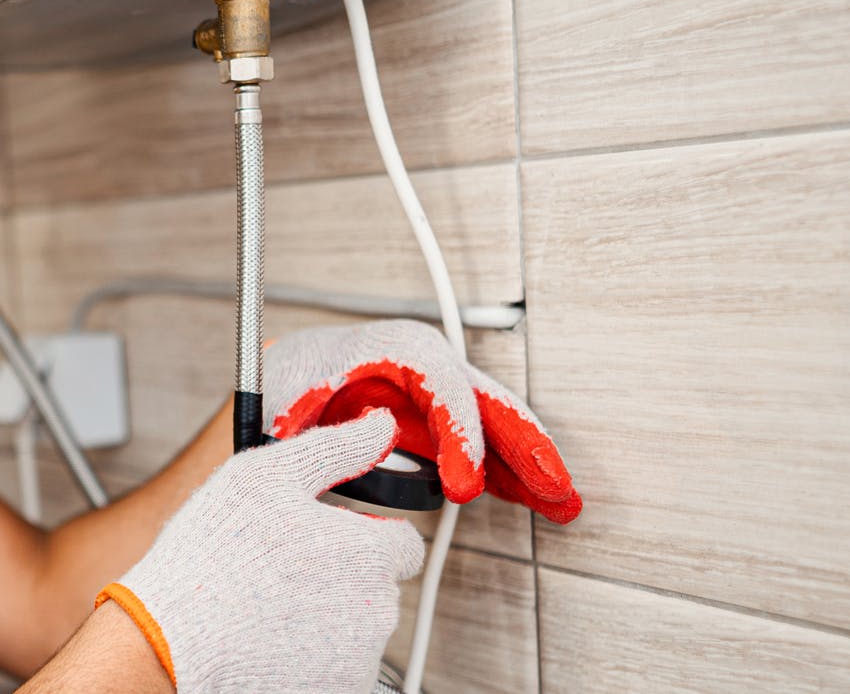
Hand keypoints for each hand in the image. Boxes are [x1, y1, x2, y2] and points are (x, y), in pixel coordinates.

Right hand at [94, 411, 426, 692]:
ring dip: (327, 615)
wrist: (172, 641)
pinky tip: (272, 636)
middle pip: (377, 586)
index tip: (326, 540)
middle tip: (286, 571)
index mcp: (368, 552)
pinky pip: (338, 664)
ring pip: (357, 627)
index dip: (363, 535)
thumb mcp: (266, 475)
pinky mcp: (337, 687)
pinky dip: (313, 654)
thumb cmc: (211, 559)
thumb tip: (380, 427)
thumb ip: (335, 449)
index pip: (403, 543)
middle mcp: (375, 609)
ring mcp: (357, 656)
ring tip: (271, 605)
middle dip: (343, 577)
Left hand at [263, 319, 581, 522]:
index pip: (441, 385)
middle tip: (554, 488)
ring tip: (563, 503)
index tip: (466, 487)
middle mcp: (426, 363)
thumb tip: (351, 437)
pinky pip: (483, 441)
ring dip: (529, 462)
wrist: (286, 374)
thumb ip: (309, 417)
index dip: (460, 434)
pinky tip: (536, 498)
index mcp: (390, 347)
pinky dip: (510, 471)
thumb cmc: (286, 380)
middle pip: (487, 400)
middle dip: (524, 444)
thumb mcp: (286, 395)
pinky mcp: (440, 420)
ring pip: (495, 423)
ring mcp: (438, 391)